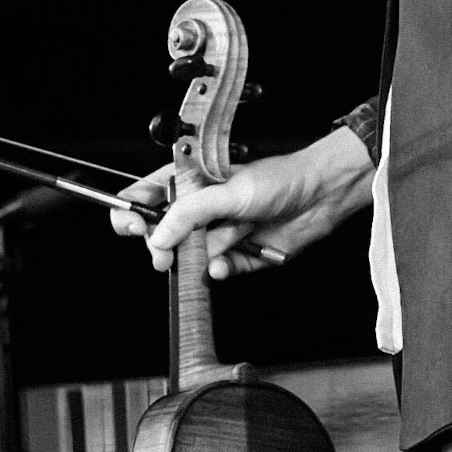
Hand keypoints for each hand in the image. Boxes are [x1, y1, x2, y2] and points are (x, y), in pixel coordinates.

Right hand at [108, 128, 374, 279]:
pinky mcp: (239, 256)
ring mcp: (220, 233)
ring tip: (225, 242)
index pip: (148, 196)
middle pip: (164, 234)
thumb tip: (157, 235)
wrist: (321, 198)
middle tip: (163, 255)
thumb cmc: (279, 180)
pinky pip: (218, 271)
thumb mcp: (228, 192)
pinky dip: (221, 269)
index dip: (133, 211)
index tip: (130, 225)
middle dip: (163, 245)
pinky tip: (226, 265)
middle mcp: (203, 209)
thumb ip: (189, 214)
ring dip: (203, 255)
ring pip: (192, 256)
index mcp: (193, 183)